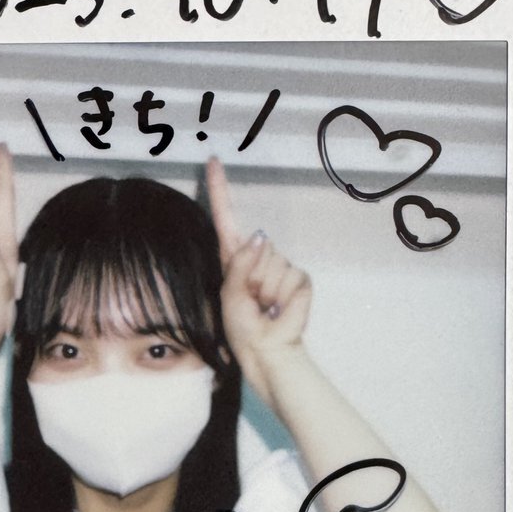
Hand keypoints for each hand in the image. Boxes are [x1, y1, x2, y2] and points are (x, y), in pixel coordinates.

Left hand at [206, 157, 311, 403]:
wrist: (266, 351)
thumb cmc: (242, 328)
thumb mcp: (230, 294)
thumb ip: (240, 263)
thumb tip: (261, 238)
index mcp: (234, 259)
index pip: (226, 217)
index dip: (220, 189)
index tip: (213, 160)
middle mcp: (258, 258)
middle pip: (256, 245)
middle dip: (250, 276)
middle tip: (251, 301)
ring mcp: (281, 266)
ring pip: (273, 262)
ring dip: (265, 289)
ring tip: (263, 307)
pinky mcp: (299, 279)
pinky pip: (290, 276)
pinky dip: (282, 295)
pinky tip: (279, 309)